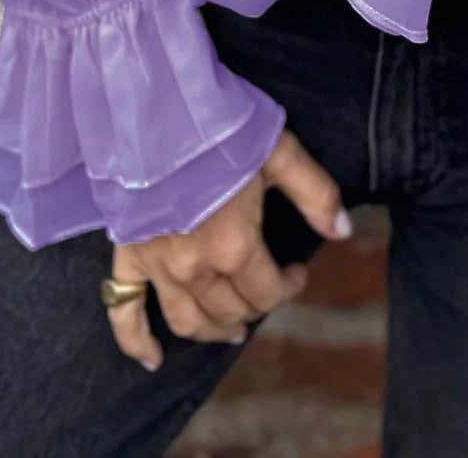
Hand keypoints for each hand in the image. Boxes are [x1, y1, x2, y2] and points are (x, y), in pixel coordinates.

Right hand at [104, 126, 351, 368]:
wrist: (155, 110)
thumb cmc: (220, 128)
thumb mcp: (280, 152)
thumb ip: (315, 193)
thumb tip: (343, 232)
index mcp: (236, 246)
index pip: (268, 292)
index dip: (289, 286)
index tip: (296, 270)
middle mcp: (195, 268)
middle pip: (230, 311)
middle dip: (254, 306)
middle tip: (265, 289)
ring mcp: (157, 266)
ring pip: (187, 321)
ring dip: (212, 331)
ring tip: (230, 330)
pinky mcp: (126, 255)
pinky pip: (124, 311)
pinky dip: (138, 343)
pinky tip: (153, 359)